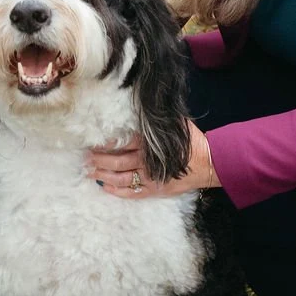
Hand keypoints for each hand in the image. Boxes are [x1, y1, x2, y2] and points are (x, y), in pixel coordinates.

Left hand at [87, 122, 218, 198]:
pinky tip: (104, 187)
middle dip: (99, 160)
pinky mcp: (154, 190)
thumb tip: (145, 103)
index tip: (93, 142)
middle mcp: (147, 161)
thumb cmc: (192, 141)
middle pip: (117, 162)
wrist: (209, 163)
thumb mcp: (176, 124)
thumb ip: (159, 118)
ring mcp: (150, 178)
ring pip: (120, 178)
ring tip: (89, 171)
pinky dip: (116, 191)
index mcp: (151, 144)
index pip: (123, 143)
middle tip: (85, 158)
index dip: (106, 144)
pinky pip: (131, 193)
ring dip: (102, 175)